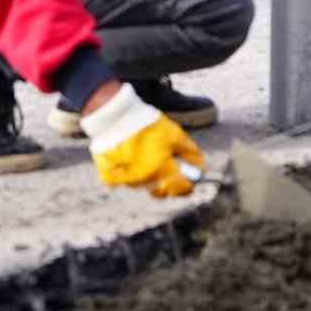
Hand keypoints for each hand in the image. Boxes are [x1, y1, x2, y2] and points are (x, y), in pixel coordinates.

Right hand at [82, 83, 204, 197]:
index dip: (189, 185)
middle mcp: (144, 180)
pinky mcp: (109, 179)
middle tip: (171, 171)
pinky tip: (129, 159)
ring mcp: (125, 181)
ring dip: (149, 177)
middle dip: (170, 184)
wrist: (116, 118)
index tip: (192, 180)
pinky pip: (123, 181)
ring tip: (148, 156)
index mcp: (161, 170)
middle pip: (162, 192)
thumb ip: (190, 153)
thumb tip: (201, 167)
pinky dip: (128, 174)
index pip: (182, 188)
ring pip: (143, 186)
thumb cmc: (148, 125)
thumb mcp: (175, 135)